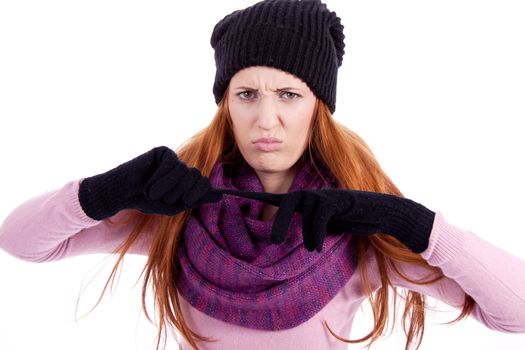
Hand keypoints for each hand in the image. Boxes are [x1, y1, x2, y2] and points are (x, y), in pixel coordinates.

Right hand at [78, 146, 221, 219]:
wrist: (123, 194)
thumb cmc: (146, 201)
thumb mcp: (175, 206)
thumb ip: (196, 200)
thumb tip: (219, 196)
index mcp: (187, 182)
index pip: (204, 183)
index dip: (197, 193)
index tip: (185, 200)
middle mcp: (182, 169)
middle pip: (196, 176)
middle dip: (180, 191)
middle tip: (162, 198)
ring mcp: (173, 159)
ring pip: (184, 171)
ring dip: (167, 187)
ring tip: (151, 191)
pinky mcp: (163, 151)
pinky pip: (171, 164)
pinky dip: (160, 178)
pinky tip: (148, 182)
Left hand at [268, 188, 434, 252]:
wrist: (384, 215)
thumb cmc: (353, 221)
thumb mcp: (326, 228)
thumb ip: (309, 230)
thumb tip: (294, 246)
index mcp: (307, 202)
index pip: (277, 200)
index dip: (253, 198)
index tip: (226, 198)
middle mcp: (314, 195)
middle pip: (287, 201)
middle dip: (278, 219)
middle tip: (274, 241)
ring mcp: (327, 195)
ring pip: (303, 206)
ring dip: (299, 228)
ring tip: (299, 245)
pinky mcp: (340, 200)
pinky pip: (321, 214)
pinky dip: (316, 232)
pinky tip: (317, 248)